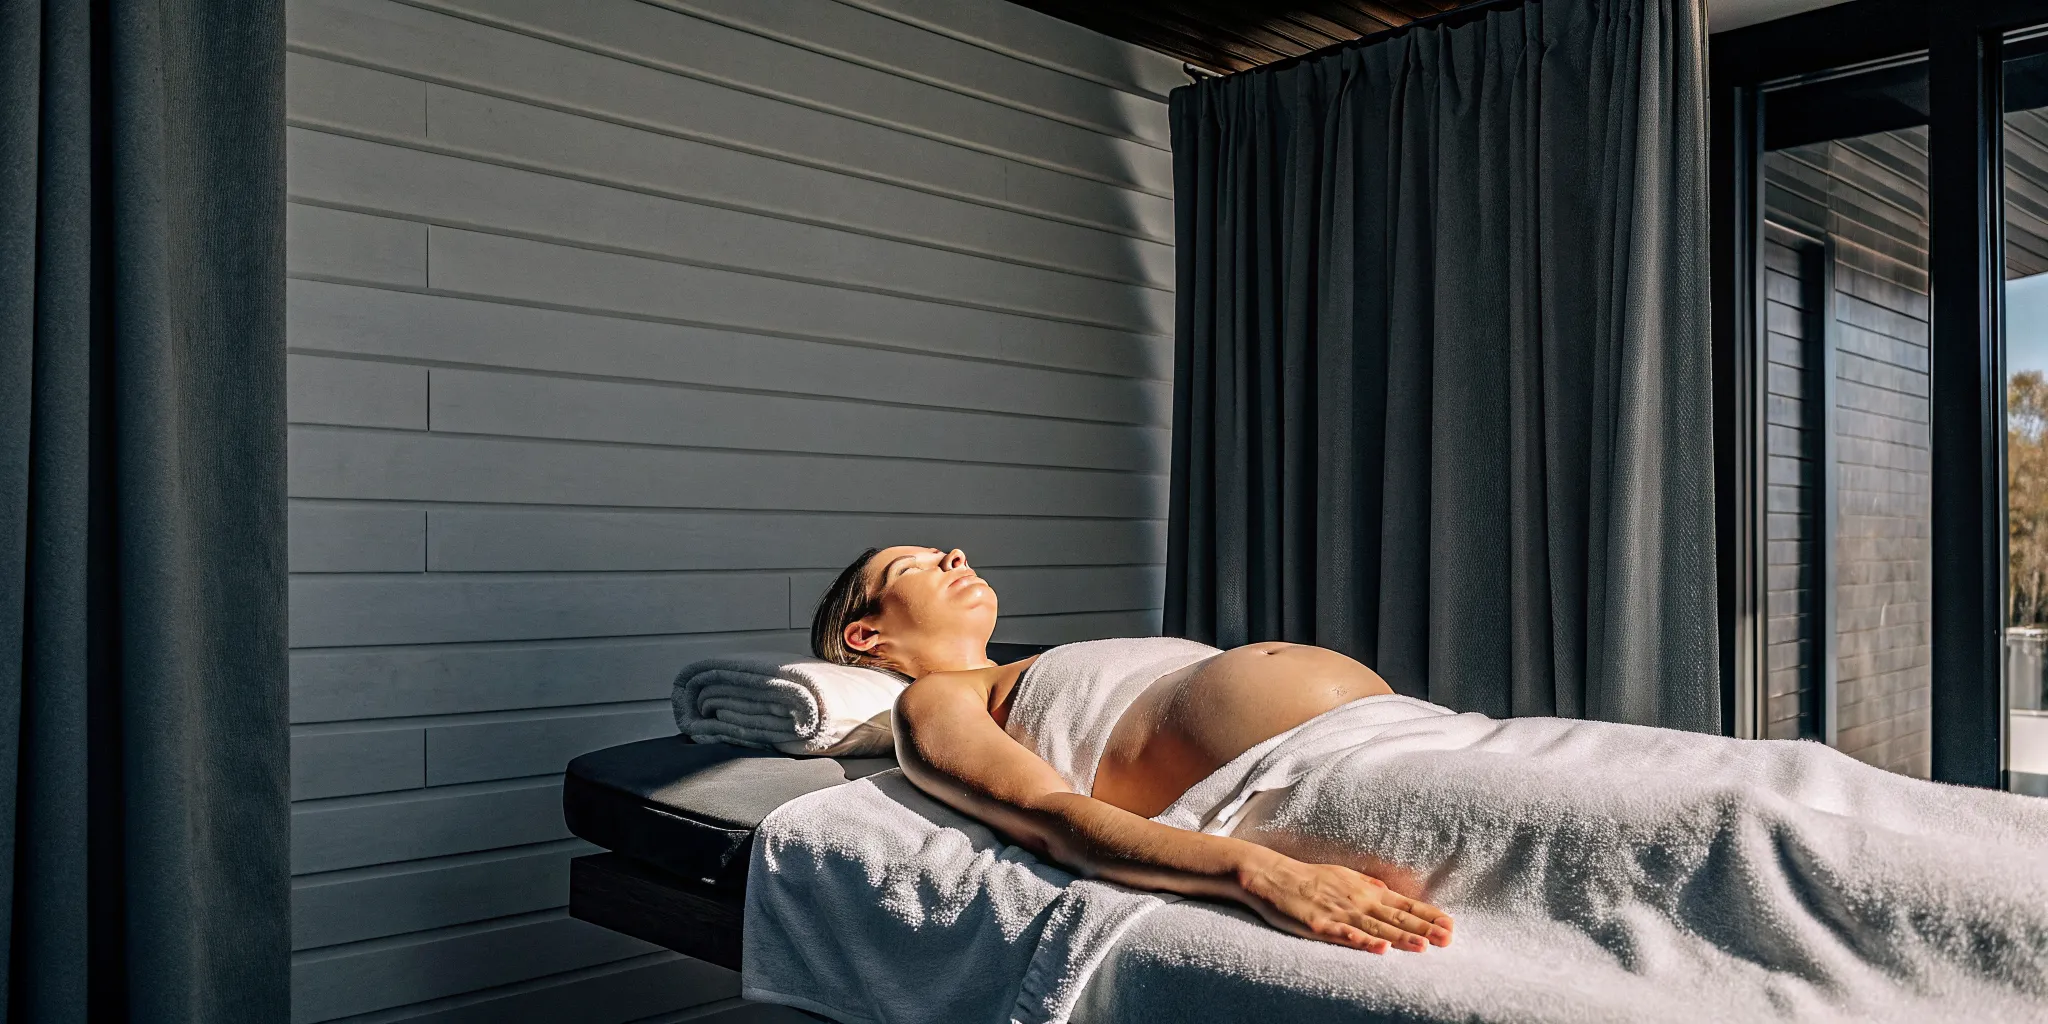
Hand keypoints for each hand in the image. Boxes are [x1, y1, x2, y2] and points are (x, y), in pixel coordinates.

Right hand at [1236, 852, 1452, 953]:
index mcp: (1366, 890)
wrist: (1272, 876)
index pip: (1404, 905)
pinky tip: (1379, 949)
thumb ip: (1369, 886)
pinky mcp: (1320, 925)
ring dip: (1401, 938)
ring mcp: (1340, 913)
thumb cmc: (1309, 878)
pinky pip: (1345, 935)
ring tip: (1424, 947)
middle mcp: (1358, 900)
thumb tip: (1391, 892)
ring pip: (1376, 927)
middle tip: (1449, 939)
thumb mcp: (1344, 876)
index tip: (1451, 925)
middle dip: (1424, 929)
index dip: (1428, 915)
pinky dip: (1363, 941)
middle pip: (1396, 918)